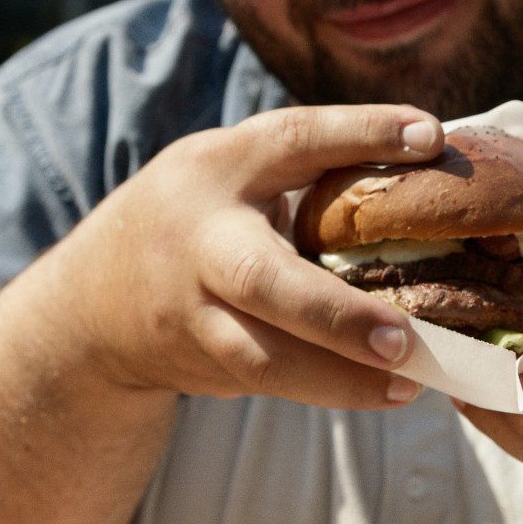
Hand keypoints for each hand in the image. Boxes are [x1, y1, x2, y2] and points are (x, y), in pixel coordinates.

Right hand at [29, 105, 443, 408]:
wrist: (93, 303)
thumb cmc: (200, 219)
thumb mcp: (236, 172)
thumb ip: (312, 165)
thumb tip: (428, 150)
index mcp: (219, 168)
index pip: (292, 140)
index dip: (359, 133)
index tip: (429, 137)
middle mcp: (201, 239)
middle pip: (261, 279)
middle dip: (335, 313)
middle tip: (404, 338)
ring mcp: (193, 312)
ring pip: (262, 356)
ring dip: (339, 376)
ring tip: (411, 381)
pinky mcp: (200, 363)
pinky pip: (269, 381)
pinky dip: (328, 389)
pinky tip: (383, 390)